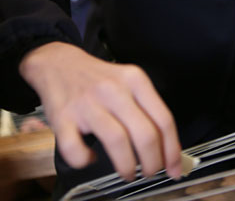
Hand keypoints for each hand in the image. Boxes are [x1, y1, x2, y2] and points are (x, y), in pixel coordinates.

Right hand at [19, 42, 181, 179]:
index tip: (174, 168)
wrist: (59, 63)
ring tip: (128, 172)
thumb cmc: (99, 78)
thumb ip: (148, 110)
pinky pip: (76, 149)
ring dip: (127, 166)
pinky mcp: (63, 117)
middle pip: (144, 134)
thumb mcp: (129, 82)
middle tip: (151, 172)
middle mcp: (113, 90)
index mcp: (134, 80)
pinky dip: (85, 161)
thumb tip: (168, 147)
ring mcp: (88, 103)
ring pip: (117, 141)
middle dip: (152, 163)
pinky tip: (90, 158)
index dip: (172, 150)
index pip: (163, 119)